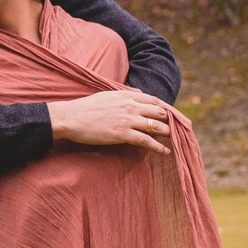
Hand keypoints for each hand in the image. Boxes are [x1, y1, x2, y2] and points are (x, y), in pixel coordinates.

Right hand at [47, 91, 171, 154]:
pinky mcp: (123, 134)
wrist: (71, 118)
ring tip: (175, 140)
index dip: (164, 108)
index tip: (169, 116)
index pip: (154, 100)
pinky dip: (158, 147)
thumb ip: (123, 96)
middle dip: (170, 121)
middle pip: (159, 112)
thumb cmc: (85, 108)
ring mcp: (128, 120)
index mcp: (126, 96)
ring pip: (156, 126)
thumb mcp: (106, 95)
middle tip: (177, 129)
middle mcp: (130, 106)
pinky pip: (146, 140)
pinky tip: (165, 152)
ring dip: (168, 133)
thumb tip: (135, 96)